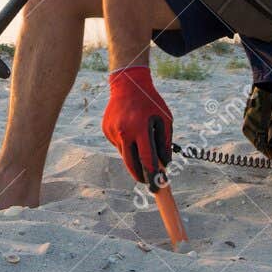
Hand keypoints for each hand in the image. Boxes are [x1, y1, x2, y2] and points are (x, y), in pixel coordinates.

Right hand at [101, 66, 172, 185]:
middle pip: (130, 163)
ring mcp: (112, 131)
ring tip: (140, 138)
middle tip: (147, 181)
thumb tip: (164, 164)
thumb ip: (165, 142)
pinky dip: (126, 143)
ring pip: (124, 154)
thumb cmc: (150, 102)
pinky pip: (118, 144)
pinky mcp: (106, 130)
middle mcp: (123, 132)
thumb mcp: (165, 119)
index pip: (146, 159)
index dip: (151, 175)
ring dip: (133, 155)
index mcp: (140, 128)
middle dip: (139, 175)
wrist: (127, 84)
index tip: (155, 187)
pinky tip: (130, 129)